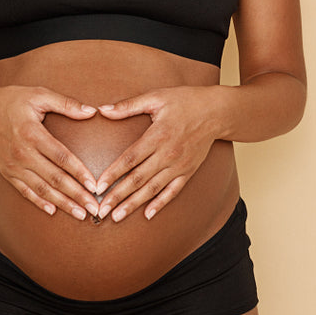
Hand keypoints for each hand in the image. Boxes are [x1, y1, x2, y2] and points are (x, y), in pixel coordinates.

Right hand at [0, 86, 102, 220]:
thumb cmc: (11, 101)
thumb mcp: (39, 94)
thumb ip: (66, 104)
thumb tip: (91, 111)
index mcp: (33, 134)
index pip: (61, 157)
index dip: (79, 172)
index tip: (94, 185)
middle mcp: (23, 153)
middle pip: (54, 178)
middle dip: (76, 195)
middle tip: (94, 207)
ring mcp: (14, 166)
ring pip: (41, 189)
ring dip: (62, 203)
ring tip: (80, 214)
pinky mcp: (8, 172)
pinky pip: (25, 191)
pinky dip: (39, 202)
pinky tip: (53, 211)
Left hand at [93, 86, 222, 221]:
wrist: (217, 111)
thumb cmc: (185, 101)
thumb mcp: (156, 97)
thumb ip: (128, 106)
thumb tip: (103, 110)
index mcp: (158, 135)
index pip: (130, 159)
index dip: (113, 174)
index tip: (97, 187)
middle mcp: (168, 154)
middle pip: (138, 179)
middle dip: (117, 196)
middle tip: (101, 211)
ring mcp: (179, 165)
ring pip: (153, 189)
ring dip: (134, 204)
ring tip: (117, 217)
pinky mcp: (188, 171)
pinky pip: (173, 191)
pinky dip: (160, 204)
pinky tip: (147, 214)